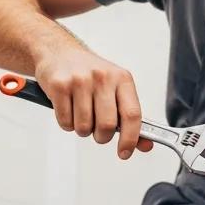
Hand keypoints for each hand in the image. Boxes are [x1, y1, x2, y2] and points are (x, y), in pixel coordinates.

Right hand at [34, 48, 153, 159]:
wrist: (59, 52)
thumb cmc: (90, 74)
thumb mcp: (116, 88)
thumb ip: (130, 117)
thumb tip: (145, 145)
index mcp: (122, 79)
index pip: (132, 114)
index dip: (130, 139)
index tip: (125, 152)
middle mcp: (103, 77)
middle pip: (107, 125)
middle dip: (102, 136)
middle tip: (97, 130)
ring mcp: (80, 80)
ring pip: (84, 127)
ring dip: (82, 130)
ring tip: (81, 114)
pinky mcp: (60, 85)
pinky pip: (65, 122)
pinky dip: (67, 124)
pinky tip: (69, 108)